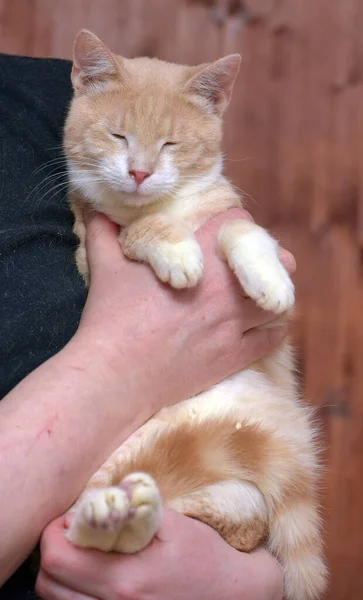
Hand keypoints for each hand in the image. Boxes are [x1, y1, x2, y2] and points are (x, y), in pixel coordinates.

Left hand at [36, 510, 282, 599]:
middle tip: (76, 537)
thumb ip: (134, 507)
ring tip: (85, 558)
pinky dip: (74, 596)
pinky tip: (93, 581)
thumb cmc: (206, 559)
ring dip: (62, 577)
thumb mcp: (173, 523)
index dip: (55, 534)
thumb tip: (103, 495)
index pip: (57, 559)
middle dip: (55, 555)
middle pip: (48, 586)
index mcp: (124, 580)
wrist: (234, 597)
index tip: (71, 520)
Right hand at [75, 208, 294, 411]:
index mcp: (199, 259)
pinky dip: (274, 330)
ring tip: (265, 294)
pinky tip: (268, 326)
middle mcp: (225, 289)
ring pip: (278, 301)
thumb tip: (97, 209)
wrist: (116, 374)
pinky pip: (271, 338)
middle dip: (268, 258)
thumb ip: (104, 231)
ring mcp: (233, 325)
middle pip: (273, 261)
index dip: (235, 224)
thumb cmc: (110, 317)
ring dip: (275, 294)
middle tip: (257, 263)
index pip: (237, 224)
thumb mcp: (105, 266)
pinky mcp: (234, 356)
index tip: (227, 232)